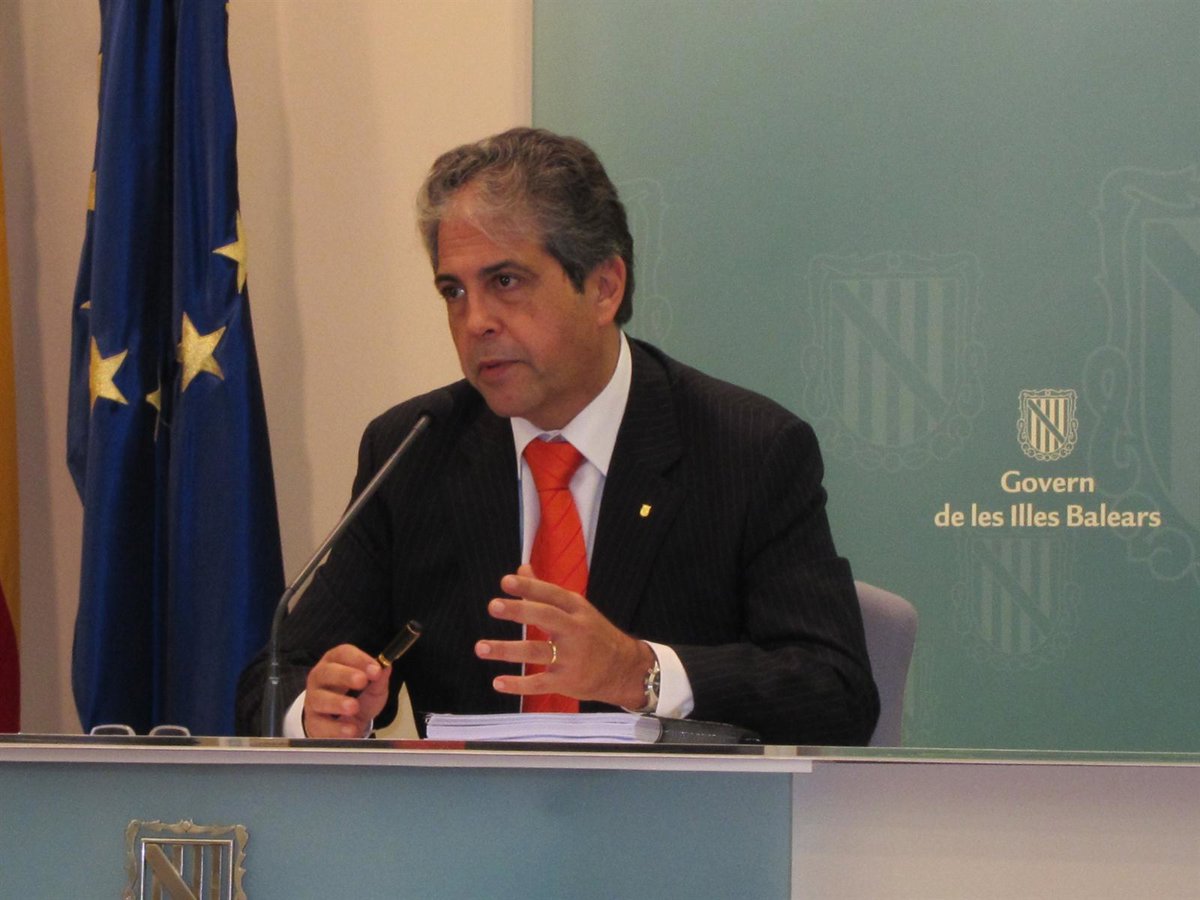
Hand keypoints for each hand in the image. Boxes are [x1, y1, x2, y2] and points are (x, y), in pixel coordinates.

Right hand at [303, 643, 391, 737]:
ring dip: (337, 702)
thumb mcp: (373, 689)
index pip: (343, 653)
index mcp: (335, 663)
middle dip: (345, 675)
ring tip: (354, 707)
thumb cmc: (358, 699)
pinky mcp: (312, 722)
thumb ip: (379, 680)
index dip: (359, 659)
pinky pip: (321, 725)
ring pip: (320, 698)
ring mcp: (313, 700)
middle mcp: (320, 678)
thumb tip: (385, 668)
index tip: (376, 669)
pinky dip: (336, 728)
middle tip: (362, 681)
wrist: (346, 726)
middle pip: (327, 672)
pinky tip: (349, 729)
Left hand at [475, 565, 653, 708]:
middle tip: (493, 606)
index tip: (506, 581)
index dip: (529, 587)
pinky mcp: (568, 681)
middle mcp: (575, 631)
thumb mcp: (576, 609)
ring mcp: (572, 657)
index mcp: (576, 609)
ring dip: (507, 650)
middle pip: (546, 617)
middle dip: (519, 611)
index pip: (551, 594)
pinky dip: (519, 684)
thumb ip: (544, 591)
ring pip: (537, 651)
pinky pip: (540, 683)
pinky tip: (498, 682)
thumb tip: (521, 569)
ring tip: (481, 647)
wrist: (625, 669)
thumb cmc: (594, 634)